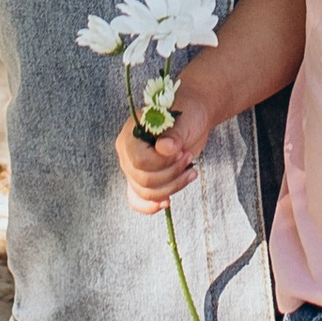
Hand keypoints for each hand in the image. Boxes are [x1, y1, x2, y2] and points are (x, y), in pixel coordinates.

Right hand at [116, 84, 211, 212]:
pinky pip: (138, 199)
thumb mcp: (184, 121)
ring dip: (172, 187)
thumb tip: (164, 148)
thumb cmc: (188, 115)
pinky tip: (166, 203)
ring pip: (145, 192)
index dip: (163, 163)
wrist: (194, 119)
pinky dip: (150, 205)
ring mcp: (133, 168)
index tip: (182, 152)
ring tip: (191, 172)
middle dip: (170, 174)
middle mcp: (127, 153)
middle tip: (188, 158)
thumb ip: (174, 134)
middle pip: (142, 179)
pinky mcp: (143, 179)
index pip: (139, 160)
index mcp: (131, 133)